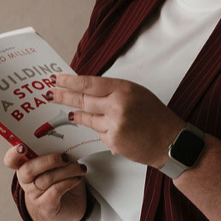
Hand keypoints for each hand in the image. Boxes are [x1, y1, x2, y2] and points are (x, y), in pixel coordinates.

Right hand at [3, 144, 87, 220]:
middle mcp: (26, 181)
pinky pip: (55, 191)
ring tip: (79, 168)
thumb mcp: (58, 164)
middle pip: (28, 169)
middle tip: (66, 157)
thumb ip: (55, 153)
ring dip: (67, 170)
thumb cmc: (63, 181)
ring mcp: (34, 195)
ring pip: (46, 179)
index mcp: (25, 166)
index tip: (22, 147)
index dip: (13, 154)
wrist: (71, 208)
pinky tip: (77, 179)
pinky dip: (69, 182)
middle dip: (49, 160)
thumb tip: (65, 142)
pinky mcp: (45, 206)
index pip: (11, 160)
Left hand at [51, 74, 183, 166]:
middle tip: (50, 93)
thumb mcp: (136, 93)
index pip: (89, 83)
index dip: (70, 81)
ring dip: (79, 116)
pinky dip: (103, 132)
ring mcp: (114, 125)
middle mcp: (117, 105)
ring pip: (88, 119)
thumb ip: (113, 91)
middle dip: (63, 97)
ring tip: (72, 113)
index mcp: (124, 89)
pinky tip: (118, 132)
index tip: (56, 79)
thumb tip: (87, 89)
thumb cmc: (155, 116)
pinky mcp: (113, 142)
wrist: (171, 141)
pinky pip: (99, 134)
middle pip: (82, 100)